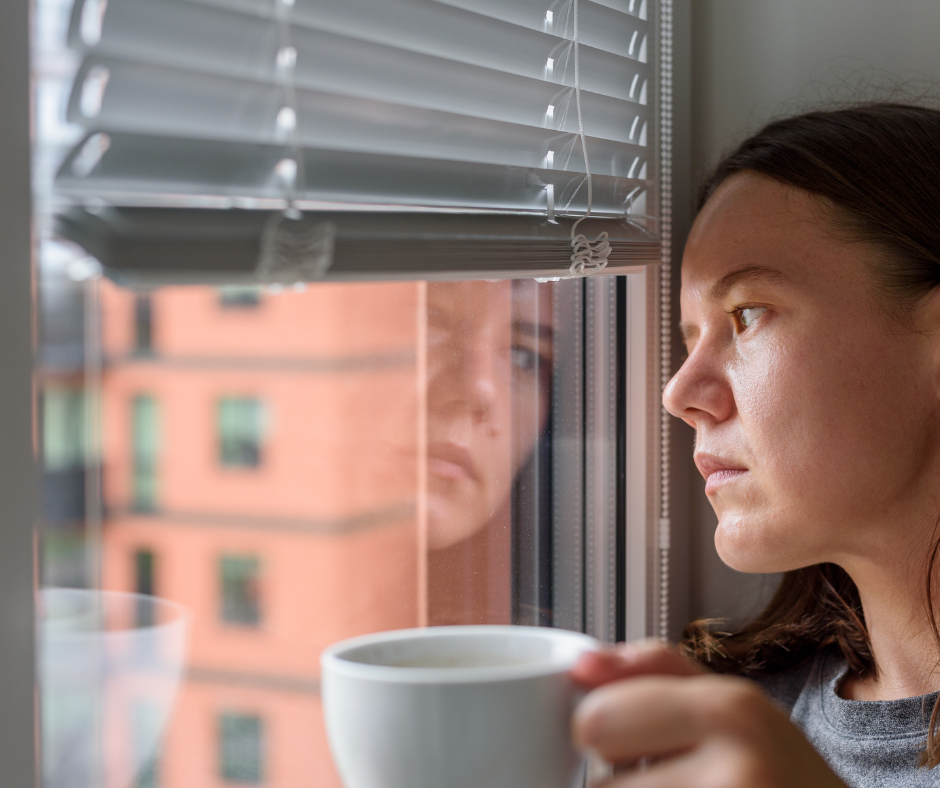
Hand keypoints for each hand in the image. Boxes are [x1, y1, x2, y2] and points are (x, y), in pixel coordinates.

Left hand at [570, 641, 846, 787]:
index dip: (604, 736)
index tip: (635, 746)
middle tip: (667, 783)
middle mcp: (739, 771)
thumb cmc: (779, 777)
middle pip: (598, 784)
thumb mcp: (734, 707)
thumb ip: (655, 671)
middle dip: (618, 785)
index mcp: (730, 710)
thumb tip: (581, 667)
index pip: (595, 719)